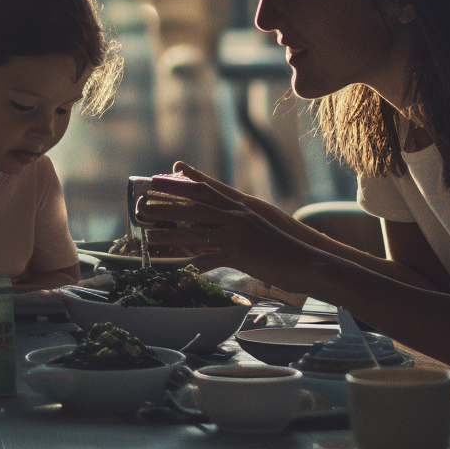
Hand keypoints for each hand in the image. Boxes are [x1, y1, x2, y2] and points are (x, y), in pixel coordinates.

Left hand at [138, 163, 322, 291]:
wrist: (307, 261)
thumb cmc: (283, 246)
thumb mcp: (258, 226)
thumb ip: (238, 221)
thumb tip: (220, 223)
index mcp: (240, 207)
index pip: (205, 190)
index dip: (181, 183)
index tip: (159, 179)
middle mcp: (236, 216)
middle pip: (194, 207)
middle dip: (166, 206)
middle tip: (142, 206)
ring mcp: (237, 234)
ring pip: (196, 232)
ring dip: (170, 236)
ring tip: (148, 238)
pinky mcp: (240, 254)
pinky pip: (210, 259)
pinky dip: (193, 265)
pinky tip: (177, 269)